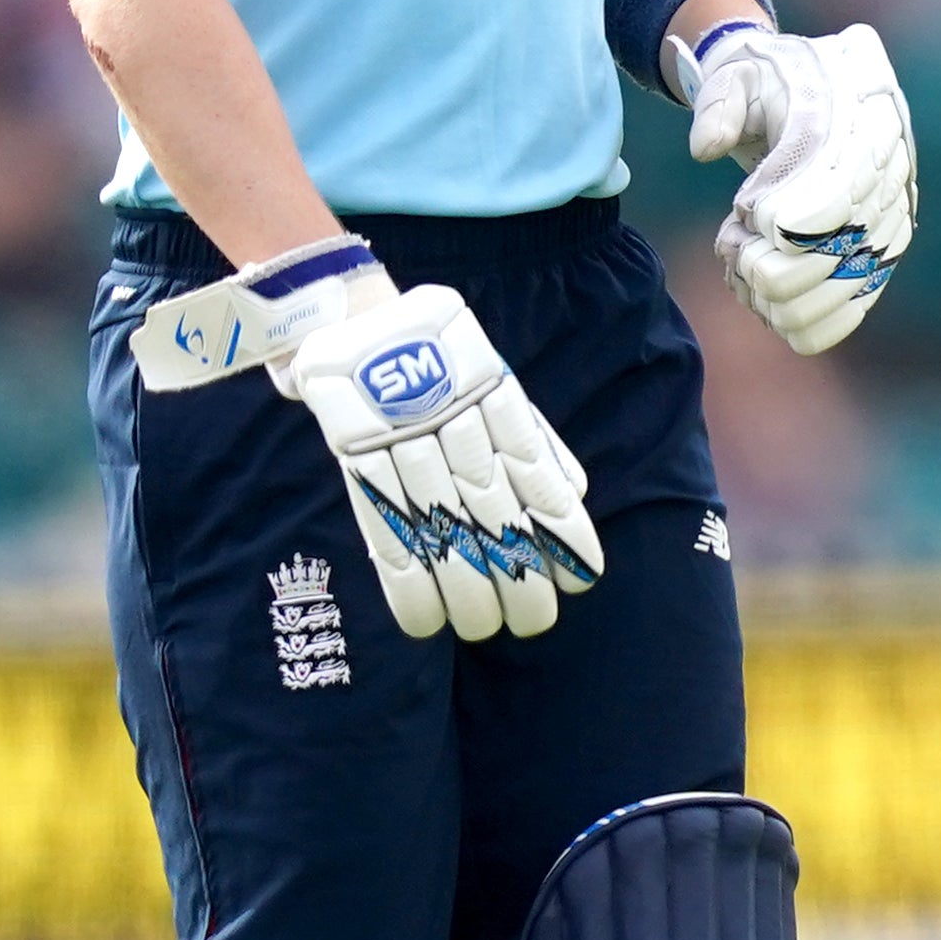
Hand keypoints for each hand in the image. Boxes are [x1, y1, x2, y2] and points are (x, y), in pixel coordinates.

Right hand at [254, 251, 604, 641]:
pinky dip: (405, 580)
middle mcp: (451, 422)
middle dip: (519, 571)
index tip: (586, 577)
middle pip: (492, 510)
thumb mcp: (492, 372)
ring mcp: (402, 441)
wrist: (354, 308)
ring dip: (468, 585)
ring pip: (443, 525)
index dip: (560, 530)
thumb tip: (573, 492)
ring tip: (489, 631)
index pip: (534, 474)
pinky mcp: (360, 457)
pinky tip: (424, 621)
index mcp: (492, 395)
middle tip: (538, 621)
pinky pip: (384, 530)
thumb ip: (533, 434)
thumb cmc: (434, 347)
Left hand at [685, 20, 920, 354]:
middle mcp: (890, 175)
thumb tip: (707, 149)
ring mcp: (889, 221)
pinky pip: (843, 316)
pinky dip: (790, 319)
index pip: (842, 191)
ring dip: (772, 293)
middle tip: (734, 235)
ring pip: (838, 296)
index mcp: (864, 120)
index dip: (788, 219)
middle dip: (767, 263)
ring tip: (742, 257)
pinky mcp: (878, 257)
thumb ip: (719, 102)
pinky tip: (755, 290)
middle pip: (839, 258)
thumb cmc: (769, 83)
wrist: (815, 91)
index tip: (746, 210)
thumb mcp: (738, 72)